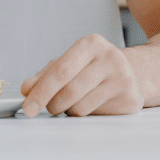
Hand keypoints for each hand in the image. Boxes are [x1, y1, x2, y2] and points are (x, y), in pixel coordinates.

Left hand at [20, 34, 143, 117]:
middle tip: (49, 107)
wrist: (133, 72)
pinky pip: (96, 116)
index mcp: (91, 43)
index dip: (41, 91)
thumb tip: (27, 89)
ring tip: (74, 101)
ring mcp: (123, 78)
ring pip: (81, 107)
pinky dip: (86, 115)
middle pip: (69, 91)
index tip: (28, 107)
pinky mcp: (131, 99)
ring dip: (69, 111)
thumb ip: (46, 75)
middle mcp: (110, 57)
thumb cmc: (94, 67)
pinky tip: (92, 104)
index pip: (60, 71)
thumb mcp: (70, 63)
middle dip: (52, 104)